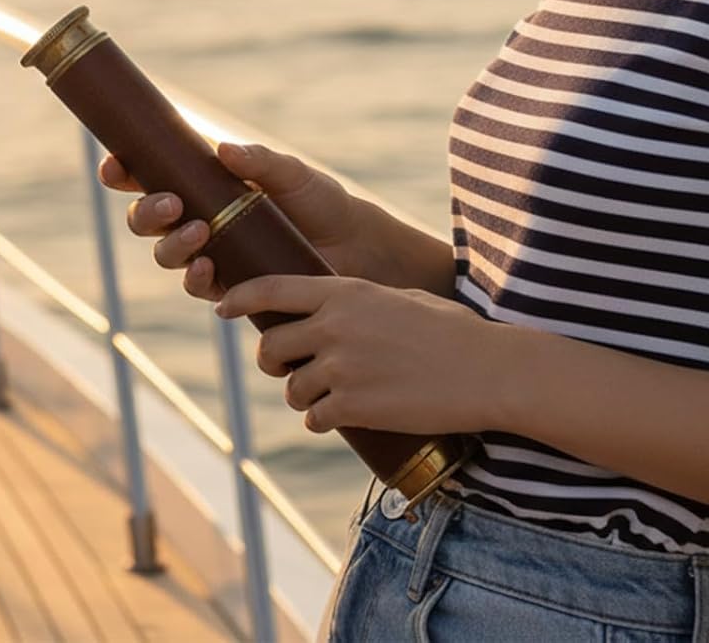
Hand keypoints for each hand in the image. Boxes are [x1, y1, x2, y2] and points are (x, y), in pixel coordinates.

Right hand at [99, 140, 372, 301]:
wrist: (352, 246)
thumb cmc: (319, 201)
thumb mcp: (291, 173)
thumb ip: (260, 161)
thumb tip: (224, 149)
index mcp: (204, 183)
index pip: (151, 175)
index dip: (124, 171)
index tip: (115, 166)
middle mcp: (198, 218)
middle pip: (146, 219)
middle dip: (147, 211)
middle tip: (172, 203)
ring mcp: (210, 253)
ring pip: (165, 254)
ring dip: (172, 245)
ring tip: (200, 232)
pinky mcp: (229, 286)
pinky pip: (197, 286)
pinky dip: (196, 277)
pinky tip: (208, 267)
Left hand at [213, 274, 507, 435]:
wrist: (485, 371)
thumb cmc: (452, 331)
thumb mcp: (400, 299)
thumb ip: (360, 303)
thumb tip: (333, 312)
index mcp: (345, 291)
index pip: (272, 288)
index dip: (241, 297)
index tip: (224, 306)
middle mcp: (334, 326)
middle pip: (272, 345)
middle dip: (275, 361)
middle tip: (291, 368)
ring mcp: (341, 367)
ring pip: (292, 387)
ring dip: (304, 395)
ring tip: (332, 396)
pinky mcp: (352, 407)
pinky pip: (314, 417)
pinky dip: (323, 420)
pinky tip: (343, 416)